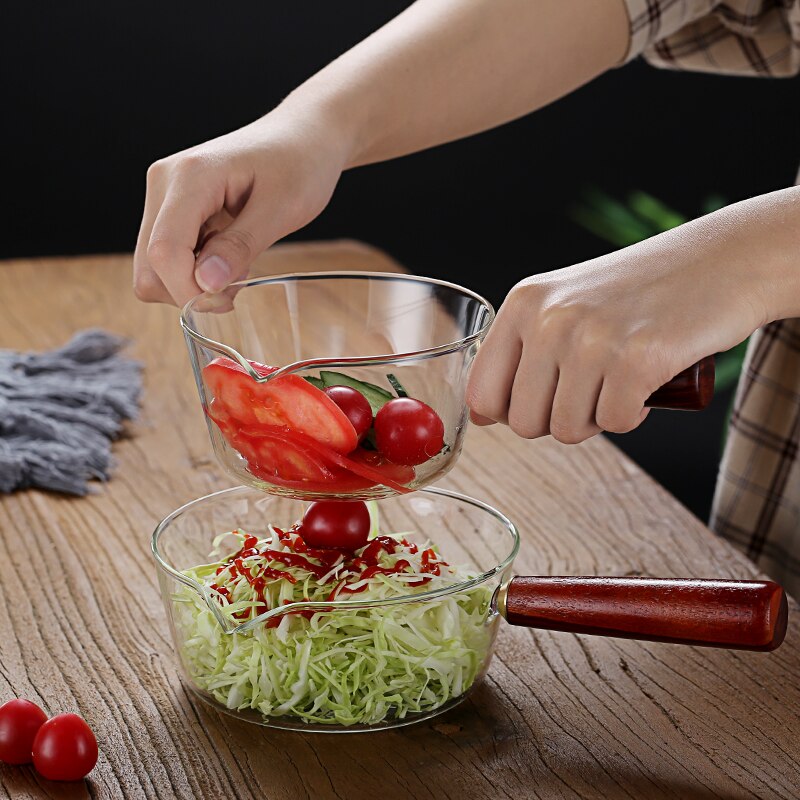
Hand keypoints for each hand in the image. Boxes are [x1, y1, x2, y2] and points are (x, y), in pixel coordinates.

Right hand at [133, 109, 347, 305]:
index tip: (229, 301)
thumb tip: (205, 284)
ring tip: (236, 263)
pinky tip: (228, 255)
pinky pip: (168, 257)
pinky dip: (195, 270)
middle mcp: (164, 183)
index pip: (165, 251)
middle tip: (237, 285)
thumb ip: (241, 246)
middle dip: (189, 290)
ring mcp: (164, 195)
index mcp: (190, 176)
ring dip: (192, 282)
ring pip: (154, 267)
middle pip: (149, 266)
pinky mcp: (172, 208)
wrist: (303, 137)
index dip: (190, 289)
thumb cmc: (299, 164)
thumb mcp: (282, 209)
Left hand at [466, 201, 784, 442]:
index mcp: (524, 304)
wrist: (724, 260)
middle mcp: (549, 319)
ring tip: (617, 382)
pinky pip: (613, 424)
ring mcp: (591, 339)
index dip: (508, 414)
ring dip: (596, 419)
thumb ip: (520, 351)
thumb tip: (480, 415)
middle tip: (591, 391)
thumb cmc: (639, 292)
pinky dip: (631, 416)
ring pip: (566, 429)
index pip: (481, 393)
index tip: (542, 403)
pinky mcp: (636, 360)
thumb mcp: (565, 304)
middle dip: (557, 420)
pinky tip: (643, 384)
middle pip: (523, 422)